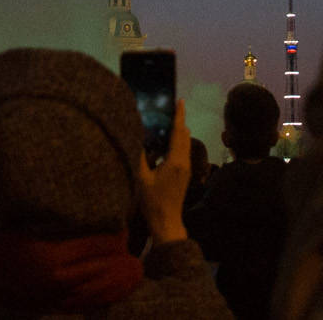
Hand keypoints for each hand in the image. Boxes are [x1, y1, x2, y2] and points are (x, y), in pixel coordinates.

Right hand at [142, 100, 191, 246]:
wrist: (167, 222)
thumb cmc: (152, 202)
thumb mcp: (141, 178)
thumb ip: (139, 156)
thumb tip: (136, 137)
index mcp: (175, 161)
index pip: (178, 132)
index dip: (179, 115)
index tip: (180, 101)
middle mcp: (184, 163)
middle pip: (184, 136)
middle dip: (179, 121)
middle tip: (172, 108)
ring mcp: (186, 170)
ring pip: (185, 144)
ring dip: (179, 132)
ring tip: (170, 122)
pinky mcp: (184, 175)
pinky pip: (184, 152)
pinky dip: (178, 142)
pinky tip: (169, 143)